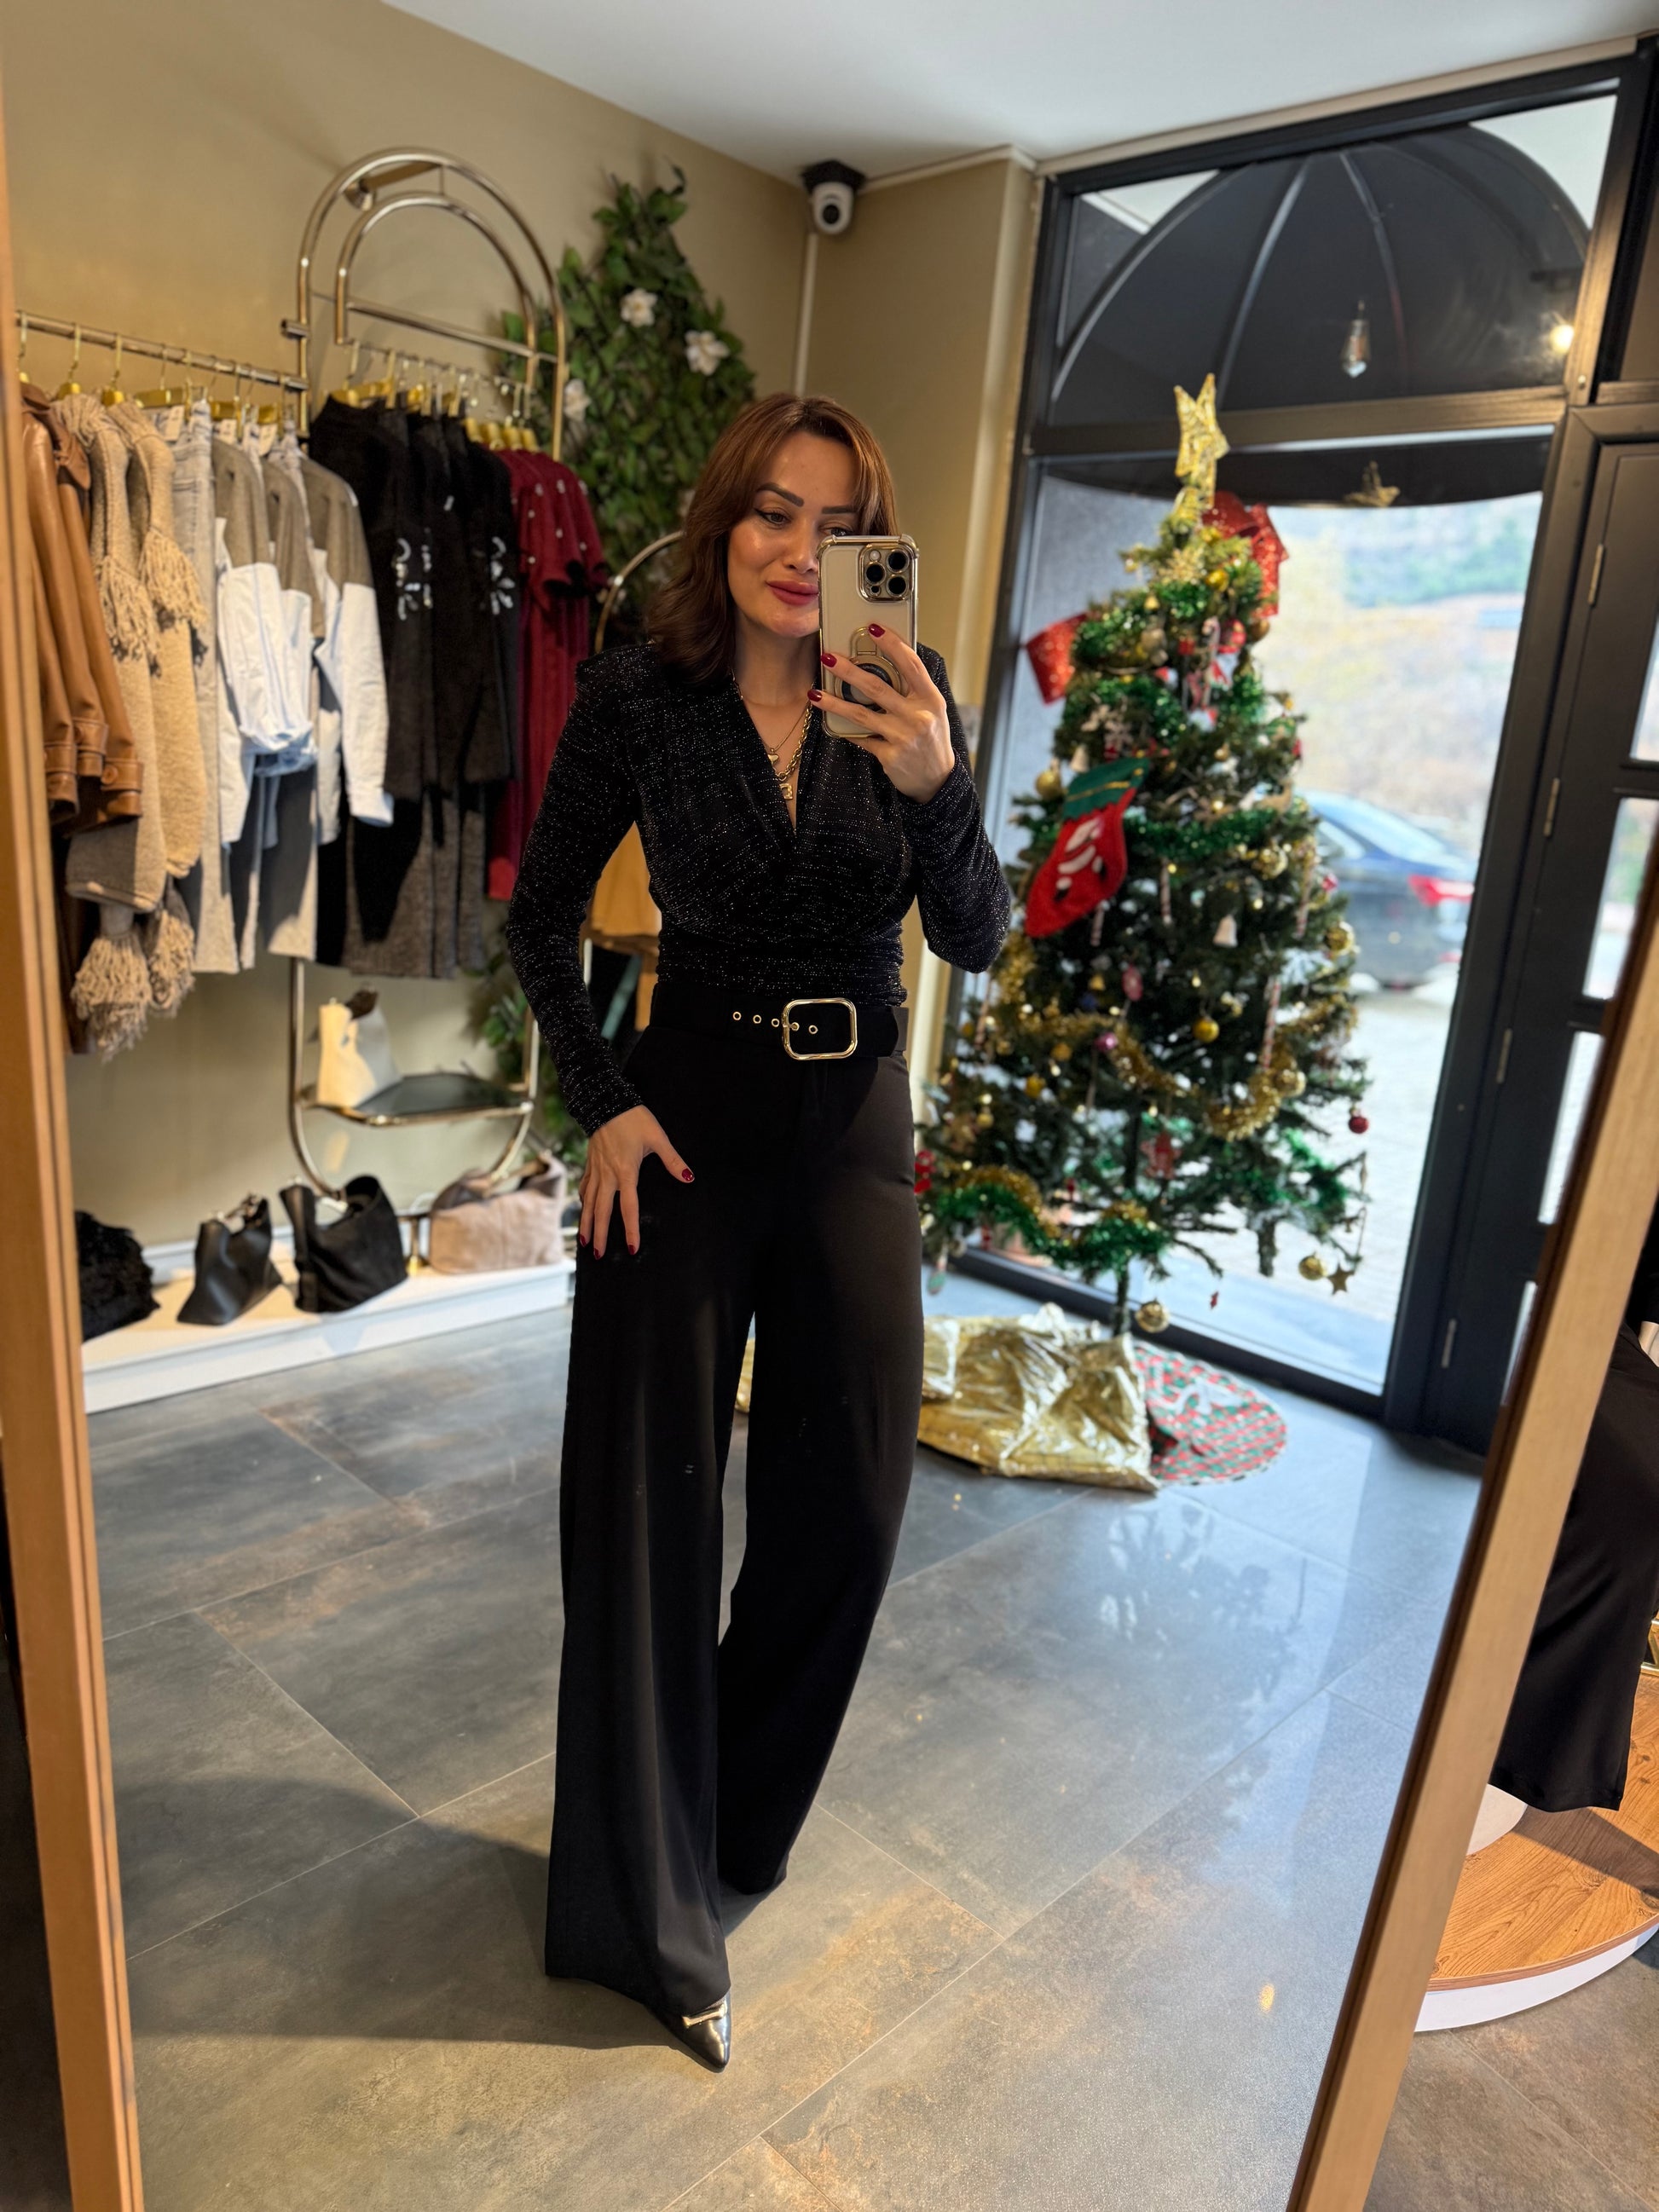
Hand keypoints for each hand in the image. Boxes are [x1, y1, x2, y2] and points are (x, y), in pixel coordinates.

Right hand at [579, 1104, 692, 1256]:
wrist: (606, 1100)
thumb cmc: (634, 1119)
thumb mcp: (657, 1138)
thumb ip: (673, 1160)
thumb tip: (688, 1177)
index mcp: (626, 1172)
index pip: (628, 1207)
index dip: (630, 1229)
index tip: (632, 1248)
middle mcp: (608, 1175)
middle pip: (602, 1211)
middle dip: (600, 1235)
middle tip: (599, 1256)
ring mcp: (596, 1170)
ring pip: (589, 1202)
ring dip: (586, 1224)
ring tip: (585, 1243)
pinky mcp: (590, 1163)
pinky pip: (585, 1187)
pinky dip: (583, 1202)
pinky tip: (583, 1211)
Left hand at [811, 630, 954, 802]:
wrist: (936, 780)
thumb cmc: (932, 739)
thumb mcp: (932, 711)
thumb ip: (913, 690)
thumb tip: (883, 663)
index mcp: (931, 699)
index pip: (911, 665)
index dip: (892, 644)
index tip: (874, 628)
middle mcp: (919, 716)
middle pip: (877, 687)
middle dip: (849, 670)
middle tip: (828, 657)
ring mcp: (903, 737)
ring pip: (861, 714)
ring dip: (835, 702)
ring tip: (815, 692)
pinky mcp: (890, 756)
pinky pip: (862, 738)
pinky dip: (846, 730)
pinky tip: (831, 722)